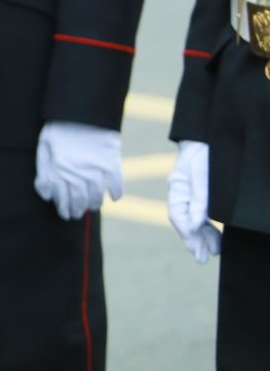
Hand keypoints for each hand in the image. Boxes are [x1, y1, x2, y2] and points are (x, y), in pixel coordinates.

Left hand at [33, 121, 123, 219]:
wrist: (80, 110)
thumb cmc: (58, 129)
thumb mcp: (44, 148)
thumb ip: (44, 172)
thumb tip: (46, 195)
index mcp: (59, 168)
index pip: (61, 196)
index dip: (62, 207)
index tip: (64, 213)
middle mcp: (77, 172)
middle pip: (78, 199)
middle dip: (76, 210)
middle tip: (76, 215)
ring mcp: (95, 168)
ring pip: (96, 195)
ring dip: (94, 204)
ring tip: (92, 206)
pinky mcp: (111, 161)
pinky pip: (116, 183)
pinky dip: (116, 193)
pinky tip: (114, 197)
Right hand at [167, 140, 220, 263]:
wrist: (212, 136)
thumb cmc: (205, 153)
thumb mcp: (202, 175)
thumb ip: (198, 200)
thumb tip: (194, 225)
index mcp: (178, 187)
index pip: (177, 214)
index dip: (186, 232)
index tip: (197, 247)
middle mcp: (184, 193)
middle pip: (186, 221)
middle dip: (194, 241)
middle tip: (202, 258)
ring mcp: (194, 195)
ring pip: (196, 221)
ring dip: (204, 237)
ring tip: (213, 252)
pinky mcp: (205, 196)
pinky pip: (204, 216)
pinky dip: (209, 228)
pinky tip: (216, 238)